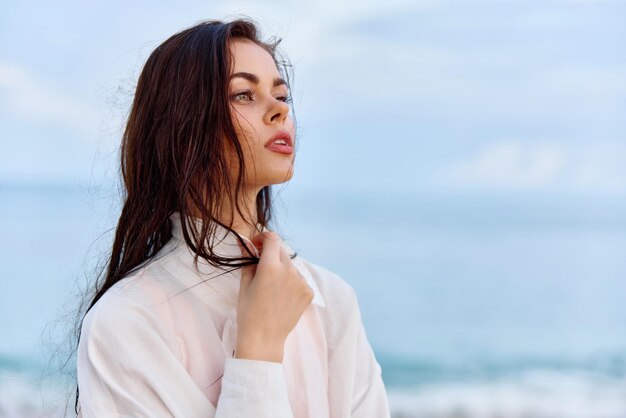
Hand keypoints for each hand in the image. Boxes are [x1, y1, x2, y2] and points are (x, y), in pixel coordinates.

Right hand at [234, 231, 313, 362]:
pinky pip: (299, 279)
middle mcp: (289, 271)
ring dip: (282, 269)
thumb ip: (248, 259)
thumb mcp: (245, 283)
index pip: (272, 238)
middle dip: (271, 255)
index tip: (257, 245)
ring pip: (291, 266)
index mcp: (270, 266)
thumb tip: (247, 244)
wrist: (264, 338)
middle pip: (281, 251)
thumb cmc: (249, 311)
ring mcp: (301, 282)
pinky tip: (281, 296)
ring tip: (271, 287)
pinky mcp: (309, 292)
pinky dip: (291, 282)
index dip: (263, 238)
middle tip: (261, 267)